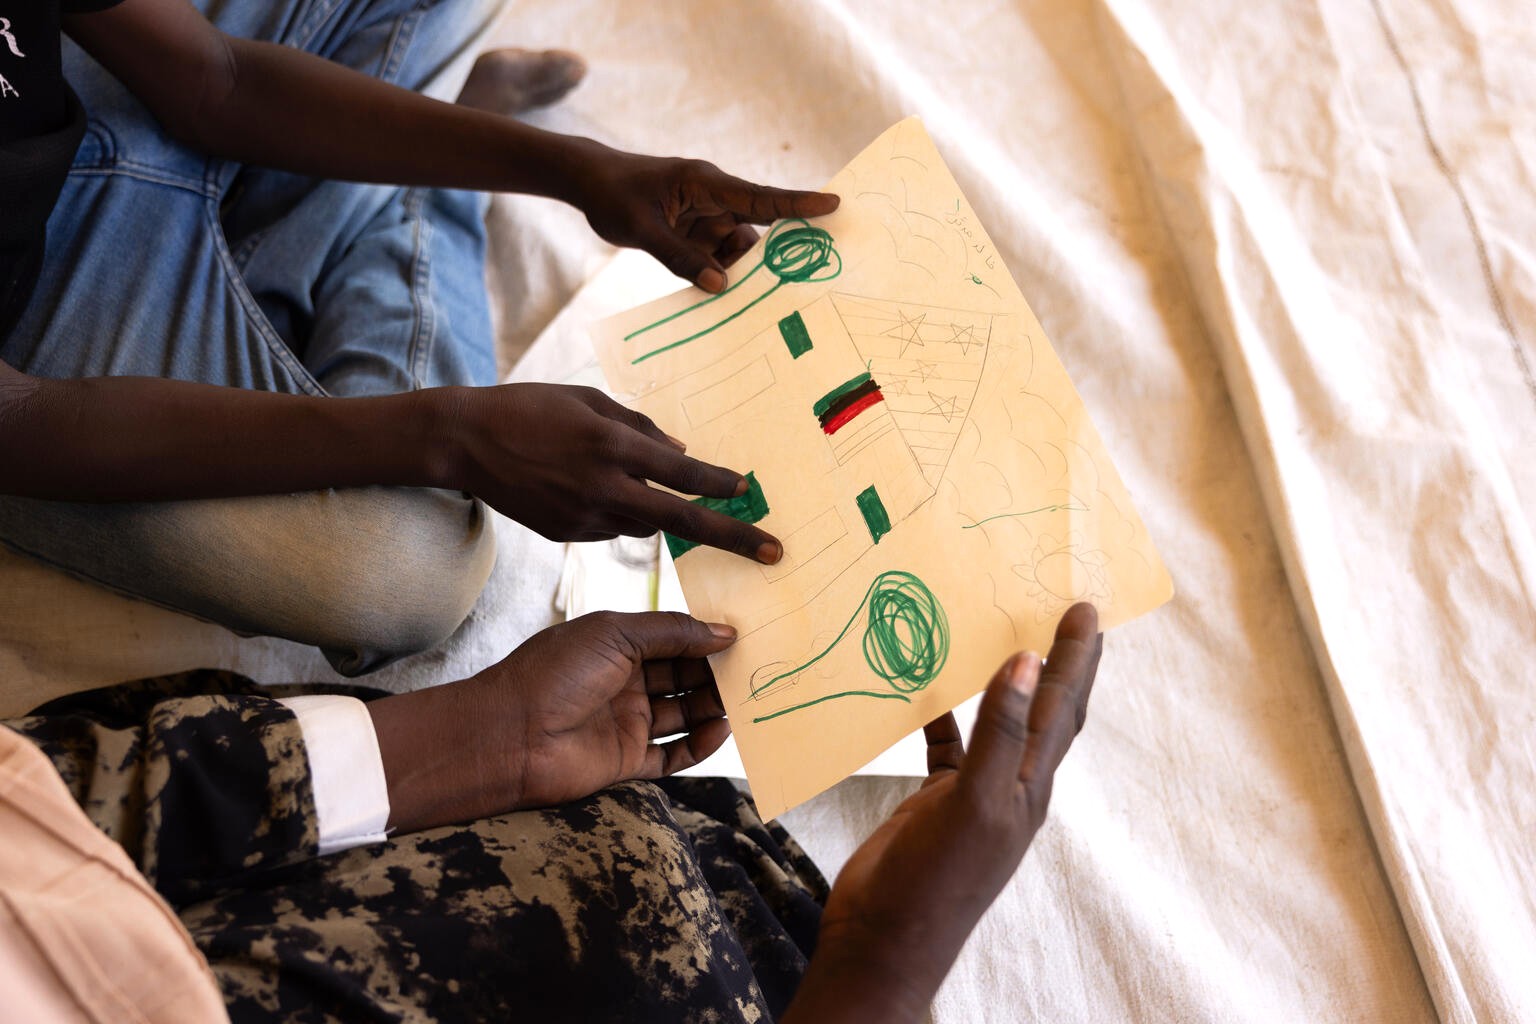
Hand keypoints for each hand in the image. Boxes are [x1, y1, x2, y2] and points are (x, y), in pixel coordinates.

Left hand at [368, 612, 736, 831]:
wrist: (509, 735)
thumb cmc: (554, 673)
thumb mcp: (616, 633)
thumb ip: (673, 632)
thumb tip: (724, 632)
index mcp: (616, 645)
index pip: (673, 639)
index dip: (706, 637)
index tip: (745, 635)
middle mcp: (623, 682)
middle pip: (682, 676)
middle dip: (717, 672)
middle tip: (757, 668)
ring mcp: (624, 722)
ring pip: (682, 714)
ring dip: (714, 707)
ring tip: (747, 699)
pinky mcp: (625, 762)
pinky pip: (672, 755)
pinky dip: (699, 745)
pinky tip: (721, 731)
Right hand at [445, 382, 781, 561]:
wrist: (465, 441)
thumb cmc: (530, 408)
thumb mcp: (589, 400)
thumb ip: (640, 428)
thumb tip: (683, 454)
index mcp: (612, 446)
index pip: (683, 473)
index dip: (721, 485)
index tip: (752, 494)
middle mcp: (603, 488)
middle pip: (681, 520)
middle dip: (732, 537)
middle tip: (774, 552)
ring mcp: (583, 517)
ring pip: (643, 523)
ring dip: (653, 508)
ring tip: (613, 477)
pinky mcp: (566, 534)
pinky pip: (610, 527)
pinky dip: (614, 510)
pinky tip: (581, 485)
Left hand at [571, 151, 839, 290]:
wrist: (589, 184)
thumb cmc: (613, 194)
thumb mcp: (642, 228)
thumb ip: (678, 256)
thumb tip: (718, 286)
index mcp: (706, 184)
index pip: (760, 197)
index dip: (797, 204)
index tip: (832, 203)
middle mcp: (714, 200)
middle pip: (756, 230)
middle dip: (777, 255)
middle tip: (803, 283)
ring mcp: (706, 219)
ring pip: (739, 251)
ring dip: (744, 276)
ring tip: (759, 306)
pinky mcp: (696, 235)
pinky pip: (718, 260)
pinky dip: (722, 279)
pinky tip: (728, 304)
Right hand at [782, 603, 1102, 1023]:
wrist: (885, 941)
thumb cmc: (937, 882)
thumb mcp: (976, 805)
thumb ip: (1001, 734)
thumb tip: (1027, 663)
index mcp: (1030, 786)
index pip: (1061, 708)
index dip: (1075, 658)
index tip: (1086, 610)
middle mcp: (1010, 784)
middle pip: (1044, 710)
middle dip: (1060, 662)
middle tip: (1070, 613)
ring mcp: (973, 792)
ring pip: (995, 720)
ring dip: (1001, 679)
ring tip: (1002, 632)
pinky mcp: (935, 800)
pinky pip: (945, 743)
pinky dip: (938, 712)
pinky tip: (924, 686)